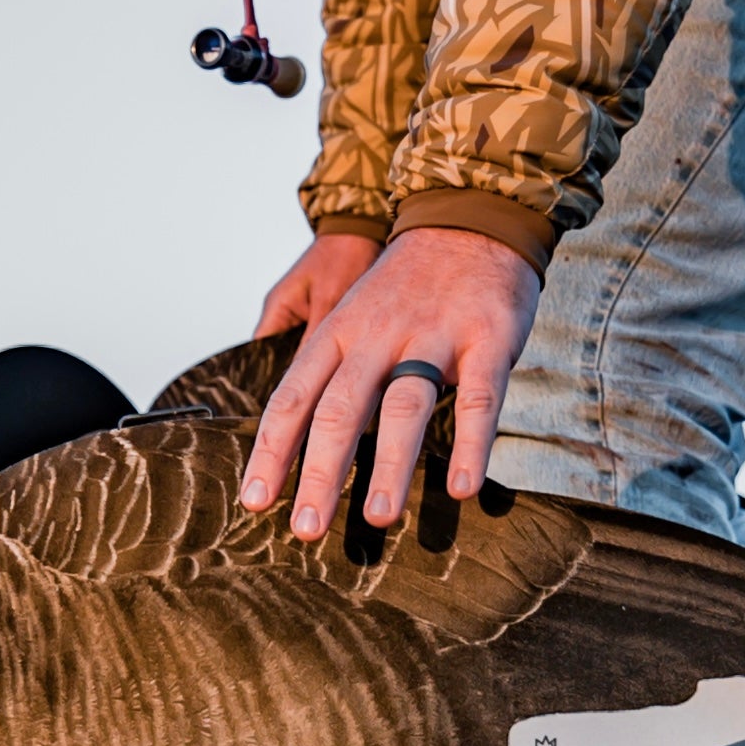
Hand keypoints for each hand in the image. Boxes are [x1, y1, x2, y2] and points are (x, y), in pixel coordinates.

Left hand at [241, 226, 541, 539]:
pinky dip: (469, 444)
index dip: (273, 450)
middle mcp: (378, 335)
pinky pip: (477, 399)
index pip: (294, 396)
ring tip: (379, 518)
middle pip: (340, 409)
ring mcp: (433, 336)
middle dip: (321, 472)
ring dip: (389, 465)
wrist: (469, 215)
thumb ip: (325, 367)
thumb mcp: (350, 311)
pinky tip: (461, 487)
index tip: (256, 501)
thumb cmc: (404, 283)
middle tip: (307, 530)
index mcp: (338, 332)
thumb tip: (288, 433)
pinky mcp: (487, 340)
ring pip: (404, 406)